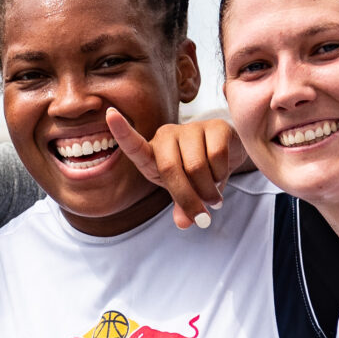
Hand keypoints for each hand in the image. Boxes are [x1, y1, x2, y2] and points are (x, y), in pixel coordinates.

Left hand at [111, 109, 247, 229]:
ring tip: (213, 196)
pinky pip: (216, 157)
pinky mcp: (216, 126)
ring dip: (208, 190)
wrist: (228, 154)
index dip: (122, 132)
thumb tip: (183, 223)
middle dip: (187, 198)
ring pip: (196, 166)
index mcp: (152, 153)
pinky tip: (221, 176)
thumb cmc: (195, 174)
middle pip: (170, 169)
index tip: (110, 114)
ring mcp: (191, 128)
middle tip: (201, 217)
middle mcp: (168, 135)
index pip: (134, 145)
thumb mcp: (182, 193)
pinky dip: (222, 176)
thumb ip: (180, 207)